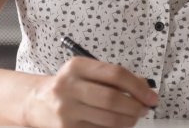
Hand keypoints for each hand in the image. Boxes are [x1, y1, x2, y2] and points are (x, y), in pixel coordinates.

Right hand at [22, 57, 157, 127]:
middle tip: (144, 109)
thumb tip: (144, 87)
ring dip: (128, 121)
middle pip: (112, 99)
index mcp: (77, 67)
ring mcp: (66, 111)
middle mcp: (69, 87)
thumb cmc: (68, 86)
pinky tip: (116, 124)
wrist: (37, 102)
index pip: (115, 74)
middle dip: (135, 107)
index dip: (138, 87)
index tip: (151, 96)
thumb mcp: (86, 73)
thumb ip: (114, 77)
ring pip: (108, 120)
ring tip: (133, 117)